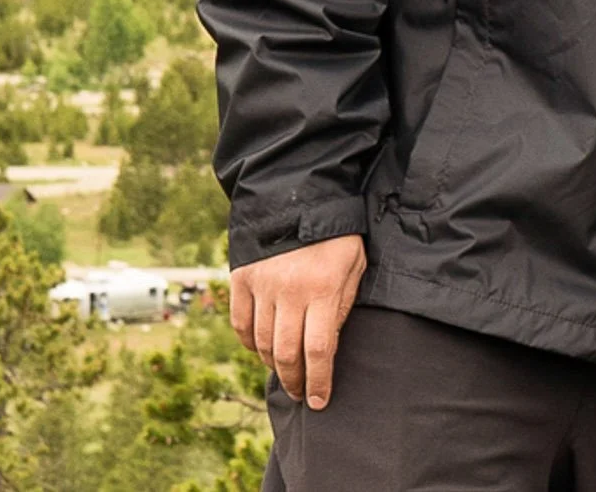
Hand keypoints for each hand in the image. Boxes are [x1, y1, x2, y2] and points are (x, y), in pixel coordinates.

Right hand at [230, 232, 365, 409]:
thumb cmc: (337, 233)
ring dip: (274, 364)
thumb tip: (327, 345)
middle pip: (286, 353)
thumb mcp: (354, 265)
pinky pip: (241, 323)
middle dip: (295, 381)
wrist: (300, 195)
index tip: (321, 400)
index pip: (319, 349)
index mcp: (322, 287)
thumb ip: (342, 304)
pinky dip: (250, 343)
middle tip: (303, 393)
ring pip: (263, 342)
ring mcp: (261, 285)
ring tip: (286, 373)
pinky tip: (262, 350)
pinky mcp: (241, 279)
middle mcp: (289, 290)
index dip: (320, 380)